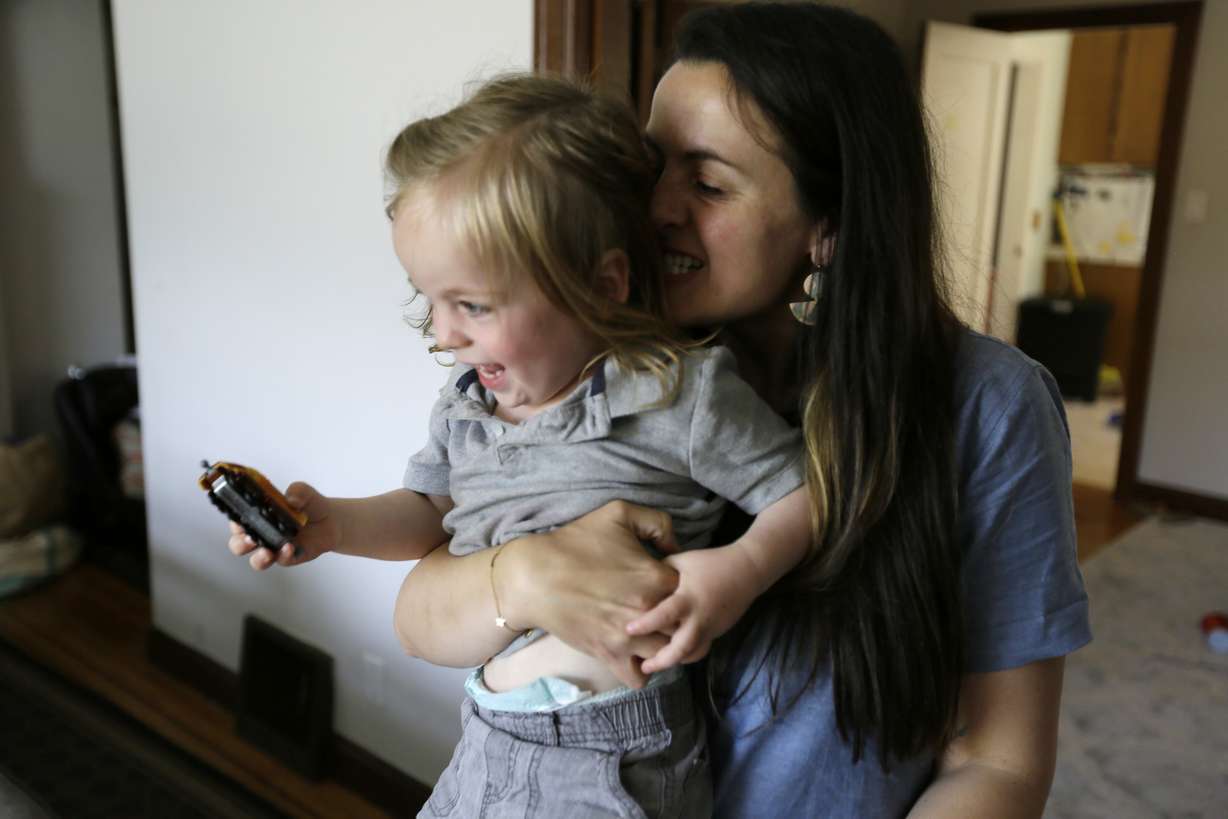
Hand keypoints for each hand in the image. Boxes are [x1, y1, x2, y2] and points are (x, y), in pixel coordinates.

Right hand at [226, 481, 339, 570]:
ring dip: (258, 557)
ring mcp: (273, 548)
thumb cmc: (310, 505)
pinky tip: (290, 548)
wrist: (331, 521)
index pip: (236, 518)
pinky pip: (281, 560)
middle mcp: (261, 534)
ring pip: (256, 560)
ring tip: (267, 552)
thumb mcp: (305, 493)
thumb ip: (298, 491)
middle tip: (250, 539)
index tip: (237, 519)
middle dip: (240, 543)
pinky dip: (284, 555)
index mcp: (256, 515)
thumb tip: (291, 498)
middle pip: (238, 544)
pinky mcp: (287, 557)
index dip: (233, 520)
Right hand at [499, 500, 681, 688]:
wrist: (534, 576)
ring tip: (652, 636)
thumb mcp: (618, 513)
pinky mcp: (609, 654)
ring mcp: (629, 636)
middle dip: (677, 621)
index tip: (665, 588)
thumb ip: (657, 523)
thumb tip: (676, 548)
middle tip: (663, 613)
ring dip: (664, 647)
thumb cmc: (574, 542)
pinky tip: (634, 653)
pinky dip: (641, 670)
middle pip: (684, 626)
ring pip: (668, 654)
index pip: (689, 591)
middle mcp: (648, 610)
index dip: (680, 590)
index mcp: (656, 576)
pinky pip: (640, 677)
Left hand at [625, 544, 762, 673]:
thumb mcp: (681, 561)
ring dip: (673, 662)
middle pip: (681, 649)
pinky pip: (700, 650)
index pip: (665, 615)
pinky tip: (672, 656)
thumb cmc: (710, 563)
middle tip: (643, 665)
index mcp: (688, 599)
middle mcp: (699, 619)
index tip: (628, 630)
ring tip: (655, 665)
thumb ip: (659, 573)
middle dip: (661, 661)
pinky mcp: (716, 633)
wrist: (746, 571)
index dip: (646, 624)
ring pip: (692, 655)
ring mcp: (710, 629)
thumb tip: (638, 582)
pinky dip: (685, 655)